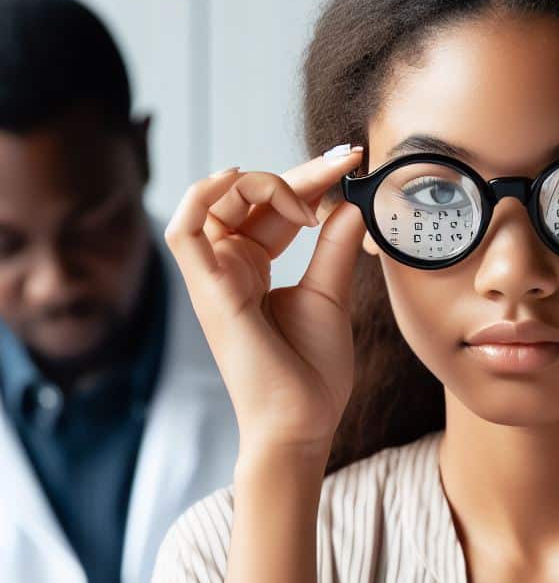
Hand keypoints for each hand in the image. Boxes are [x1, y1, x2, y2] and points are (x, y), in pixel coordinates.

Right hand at [162, 149, 365, 451]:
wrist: (301, 422)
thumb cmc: (312, 371)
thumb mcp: (329, 296)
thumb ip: (334, 248)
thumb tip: (351, 204)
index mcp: (254, 268)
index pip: (274, 208)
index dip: (310, 181)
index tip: (351, 162)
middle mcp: (229, 267)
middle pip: (250, 198)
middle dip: (300, 174)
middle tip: (346, 160)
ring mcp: (214, 278)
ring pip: (217, 201)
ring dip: (264, 182)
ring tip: (311, 197)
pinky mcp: (207, 290)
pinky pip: (184, 230)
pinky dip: (203, 196)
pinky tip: (240, 177)